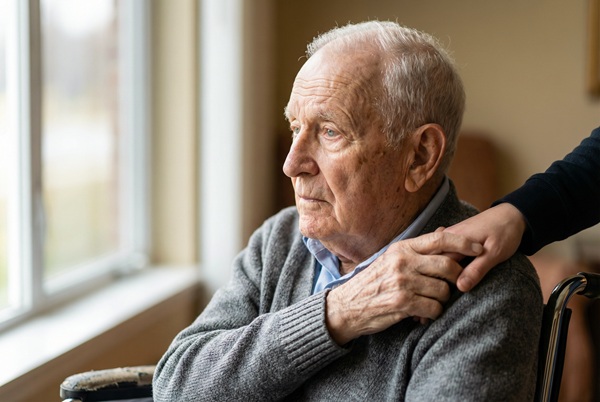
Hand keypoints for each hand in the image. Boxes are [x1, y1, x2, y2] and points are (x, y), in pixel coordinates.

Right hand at [325, 231, 482, 344]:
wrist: (347, 306)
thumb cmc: (374, 282)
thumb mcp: (391, 258)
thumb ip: (418, 248)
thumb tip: (444, 230)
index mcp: (402, 248)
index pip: (440, 239)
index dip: (464, 242)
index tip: (479, 247)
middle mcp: (403, 262)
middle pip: (448, 265)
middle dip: (456, 277)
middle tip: (452, 285)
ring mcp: (403, 282)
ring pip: (444, 290)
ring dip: (443, 299)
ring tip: (431, 300)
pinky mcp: (402, 302)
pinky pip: (435, 308)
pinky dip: (434, 312)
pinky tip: (423, 312)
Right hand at [444, 203, 525, 292]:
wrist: (512, 214)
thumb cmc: (505, 231)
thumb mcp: (494, 253)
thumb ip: (477, 270)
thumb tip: (460, 287)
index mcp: (453, 238)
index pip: (438, 262)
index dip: (443, 278)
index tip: (453, 288)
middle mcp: (447, 235)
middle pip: (434, 259)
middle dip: (440, 273)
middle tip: (452, 285)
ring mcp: (449, 236)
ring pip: (438, 256)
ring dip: (443, 268)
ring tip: (453, 278)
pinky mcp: (454, 238)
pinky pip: (445, 252)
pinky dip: (447, 261)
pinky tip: (455, 269)